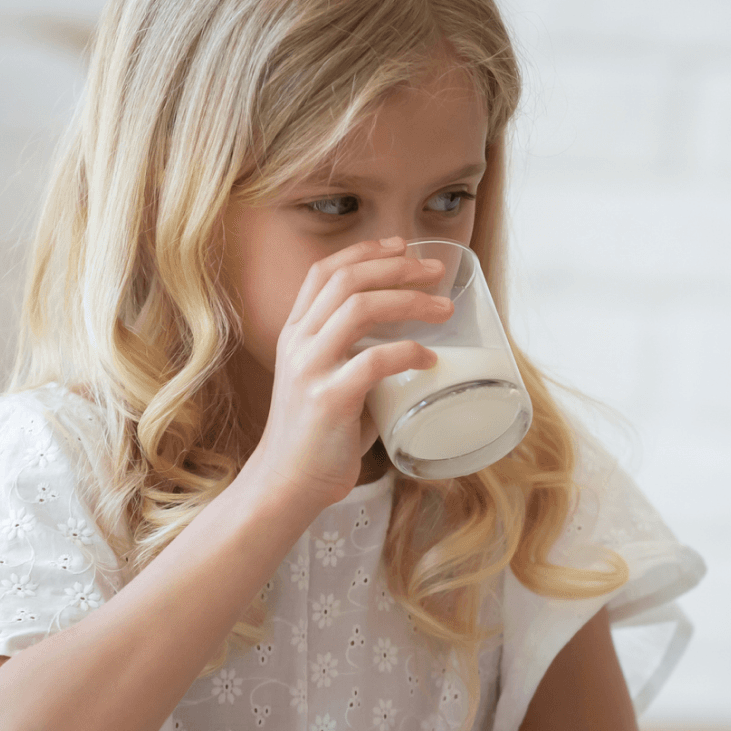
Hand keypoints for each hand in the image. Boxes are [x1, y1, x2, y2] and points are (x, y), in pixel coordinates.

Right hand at [244, 236, 450, 507]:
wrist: (286, 485)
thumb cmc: (318, 437)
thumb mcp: (329, 382)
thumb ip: (358, 358)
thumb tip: (413, 347)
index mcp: (295, 334)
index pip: (324, 272)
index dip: (364, 251)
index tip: (401, 244)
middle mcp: (298, 343)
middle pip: (346, 281)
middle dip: (396, 267)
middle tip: (436, 271)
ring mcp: (310, 370)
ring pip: (359, 309)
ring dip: (409, 301)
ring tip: (444, 309)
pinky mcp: (328, 401)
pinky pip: (372, 361)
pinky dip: (408, 352)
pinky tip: (430, 357)